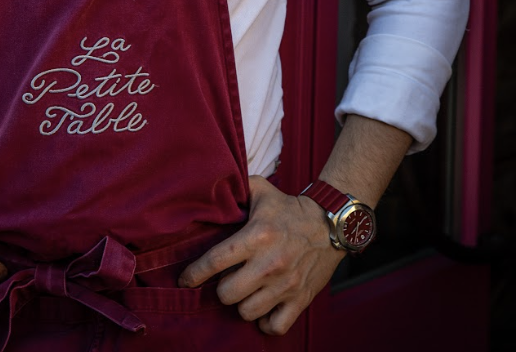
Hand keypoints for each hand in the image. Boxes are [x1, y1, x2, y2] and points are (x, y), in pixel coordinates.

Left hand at [178, 175, 342, 335]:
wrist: (330, 225)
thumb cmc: (289, 208)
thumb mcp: (260, 190)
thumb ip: (235, 189)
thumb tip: (209, 190)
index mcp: (256, 236)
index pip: (215, 260)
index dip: (194, 273)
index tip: (185, 279)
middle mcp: (270, 263)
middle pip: (227, 294)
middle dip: (221, 288)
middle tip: (226, 279)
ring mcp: (286, 285)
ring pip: (247, 312)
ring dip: (242, 303)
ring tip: (245, 291)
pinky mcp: (300, 299)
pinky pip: (275, 326)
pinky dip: (265, 322)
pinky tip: (262, 307)